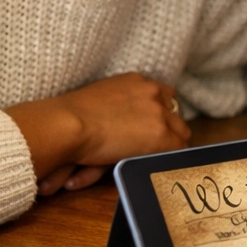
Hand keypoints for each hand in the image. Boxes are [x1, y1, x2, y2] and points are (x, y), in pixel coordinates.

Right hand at [7, 72, 190, 194]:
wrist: (67, 125)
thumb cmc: (69, 117)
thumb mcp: (99, 102)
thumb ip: (116, 110)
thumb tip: (118, 128)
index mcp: (135, 81)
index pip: (162, 94)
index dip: (160, 113)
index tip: (153, 126)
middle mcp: (152, 92)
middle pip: (176, 112)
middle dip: (168, 128)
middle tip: (155, 144)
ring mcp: (159, 113)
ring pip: (180, 131)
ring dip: (169, 144)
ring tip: (153, 157)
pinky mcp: (161, 135)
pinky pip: (178, 149)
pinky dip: (167, 158)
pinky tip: (154, 165)